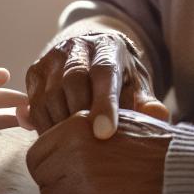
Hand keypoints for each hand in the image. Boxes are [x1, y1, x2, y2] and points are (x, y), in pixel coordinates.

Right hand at [20, 32, 167, 138]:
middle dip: (78, 115)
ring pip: (49, 93)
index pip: (105, 73)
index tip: (105, 133)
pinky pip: (34, 102)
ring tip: (72, 147)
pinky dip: (43, 125)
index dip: (104, 104)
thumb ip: (146, 101)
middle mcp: (77, 47)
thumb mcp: (136, 83)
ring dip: (59, 124)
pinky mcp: (35, 70)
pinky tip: (56, 139)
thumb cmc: (119, 74)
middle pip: (72, 80)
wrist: (92, 50)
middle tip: (87, 145)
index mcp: (108, 47)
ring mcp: (52, 57)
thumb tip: (159, 117)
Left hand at [27, 110, 171, 193]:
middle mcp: (72, 147)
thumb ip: (78, 129)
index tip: (61, 168)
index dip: (47, 163)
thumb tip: (51, 143)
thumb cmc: (148, 142)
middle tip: (74, 184)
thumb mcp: (110, 119)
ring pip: (50, 193)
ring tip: (89, 192)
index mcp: (75, 124)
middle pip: (39, 172)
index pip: (36, 151)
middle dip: (52, 180)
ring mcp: (79, 174)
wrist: (174, 164)